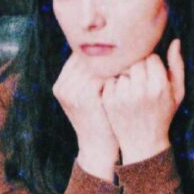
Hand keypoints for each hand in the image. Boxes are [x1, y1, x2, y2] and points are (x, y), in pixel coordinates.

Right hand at [52, 57, 120, 179]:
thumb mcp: (89, 97)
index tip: (120, 45)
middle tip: (129, 45)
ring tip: (133, 55)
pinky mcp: (84, 97)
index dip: (100, 51)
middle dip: (108, 53)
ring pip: (95, 65)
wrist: (99, 147)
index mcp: (61, 83)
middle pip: (86, 58)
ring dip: (114, 60)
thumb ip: (91, 76)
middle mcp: (62, 86)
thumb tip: (108, 49)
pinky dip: (117, 72)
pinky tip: (131, 70)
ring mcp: (71, 92)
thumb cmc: (100, 119)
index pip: (80, 57)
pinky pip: (102, 75)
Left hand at [101, 41, 185, 164]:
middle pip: (136, 62)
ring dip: (126, 76)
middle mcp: (141, 90)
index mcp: (160, 86)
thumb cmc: (163, 114)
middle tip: (140, 81)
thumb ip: (177, 66)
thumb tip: (176, 41)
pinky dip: (114, 85)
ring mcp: (123, 96)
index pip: (152, 58)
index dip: (152, 65)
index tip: (152, 76)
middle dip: (138, 69)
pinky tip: (121, 96)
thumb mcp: (177, 93)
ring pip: (122, 70)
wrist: (143, 143)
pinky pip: (110, 80)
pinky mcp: (109, 101)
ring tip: (132, 90)